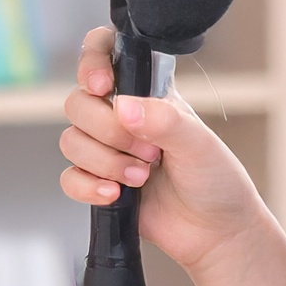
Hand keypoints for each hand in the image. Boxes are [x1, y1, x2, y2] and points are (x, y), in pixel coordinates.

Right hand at [59, 24, 270, 277]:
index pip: (103, 52)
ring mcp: (106, 149)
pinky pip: (69, 178)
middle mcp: (121, 116)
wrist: (217, 233)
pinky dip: (88, 187)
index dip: (92, 62)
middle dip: (108, 131)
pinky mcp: (98, 182)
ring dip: (104, 162)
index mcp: (146, 92)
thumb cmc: (216, 180)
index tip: (103, 87)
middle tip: (148, 152)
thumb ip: (164, 121)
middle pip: (78, 102)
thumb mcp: (199, 144)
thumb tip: (122, 107)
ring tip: (142, 177)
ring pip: (71, 140)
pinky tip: (115, 195)